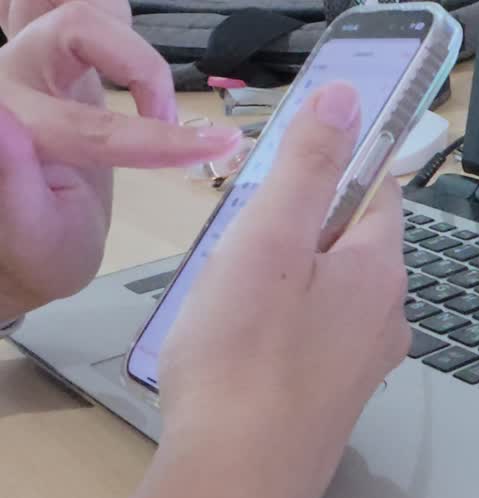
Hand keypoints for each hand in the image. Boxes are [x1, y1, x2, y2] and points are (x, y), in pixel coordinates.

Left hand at [0, 2, 241, 318]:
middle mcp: (13, 83)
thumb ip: (13, 189)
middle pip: (78, 24)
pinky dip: (107, 20)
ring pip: (72, 5)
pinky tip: (130, 55)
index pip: (96, 124)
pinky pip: (73, 12)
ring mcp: (32, 67)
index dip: (161, 139)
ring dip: (116, 26)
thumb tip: (3, 121)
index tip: (221, 147)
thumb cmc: (32, 255)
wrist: (17, 250)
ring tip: (151, 86)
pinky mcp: (54, 64)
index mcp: (10, 133)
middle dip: (142, 67)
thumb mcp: (34, 245)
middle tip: (170, 121)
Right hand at [158, 83, 408, 497]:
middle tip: (243, 247)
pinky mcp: (335, 401)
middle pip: (353, 245)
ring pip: (331, 296)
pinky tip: (243, 351)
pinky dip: (281, 331)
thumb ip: (308, 165)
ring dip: (287, 284)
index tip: (289, 174)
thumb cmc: (248, 358)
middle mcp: (388, 316)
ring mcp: (365, 363)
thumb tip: (345, 99)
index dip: (336, 170)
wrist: (240, 480)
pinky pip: (314, 341)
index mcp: (381, 269)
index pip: (379, 193)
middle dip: (300, 233)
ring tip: (235, 303)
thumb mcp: (271, 237)